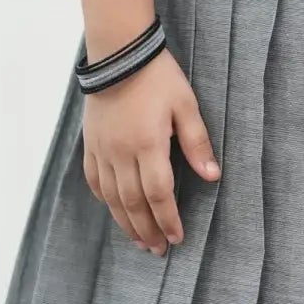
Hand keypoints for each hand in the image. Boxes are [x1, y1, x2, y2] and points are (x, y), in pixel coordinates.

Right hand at [82, 52, 219, 254]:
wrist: (119, 53)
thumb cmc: (157, 77)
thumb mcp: (186, 105)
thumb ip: (197, 142)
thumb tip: (213, 175)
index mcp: (148, 144)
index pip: (159, 194)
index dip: (169, 220)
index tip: (177, 238)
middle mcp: (122, 152)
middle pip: (133, 203)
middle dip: (148, 230)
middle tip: (159, 250)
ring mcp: (103, 149)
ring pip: (112, 197)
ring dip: (126, 223)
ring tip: (139, 241)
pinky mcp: (91, 143)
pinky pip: (94, 180)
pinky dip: (105, 199)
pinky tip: (114, 210)